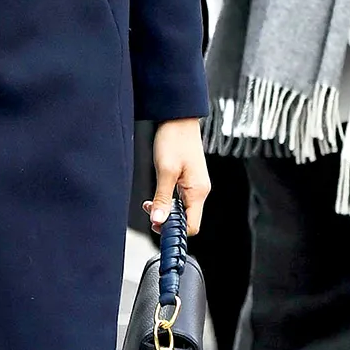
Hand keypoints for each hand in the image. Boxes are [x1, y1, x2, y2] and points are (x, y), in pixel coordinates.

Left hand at [147, 118, 210, 234]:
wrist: (178, 119)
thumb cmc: (174, 140)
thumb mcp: (165, 171)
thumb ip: (162, 198)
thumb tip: (158, 220)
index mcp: (198, 192)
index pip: (191, 226)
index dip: (174, 230)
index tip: (156, 226)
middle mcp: (200, 192)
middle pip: (186, 220)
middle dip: (167, 220)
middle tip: (150, 211)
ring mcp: (195, 186)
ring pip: (182, 211)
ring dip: (165, 211)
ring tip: (150, 203)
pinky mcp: (189, 181)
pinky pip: (180, 200)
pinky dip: (167, 202)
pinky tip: (155, 196)